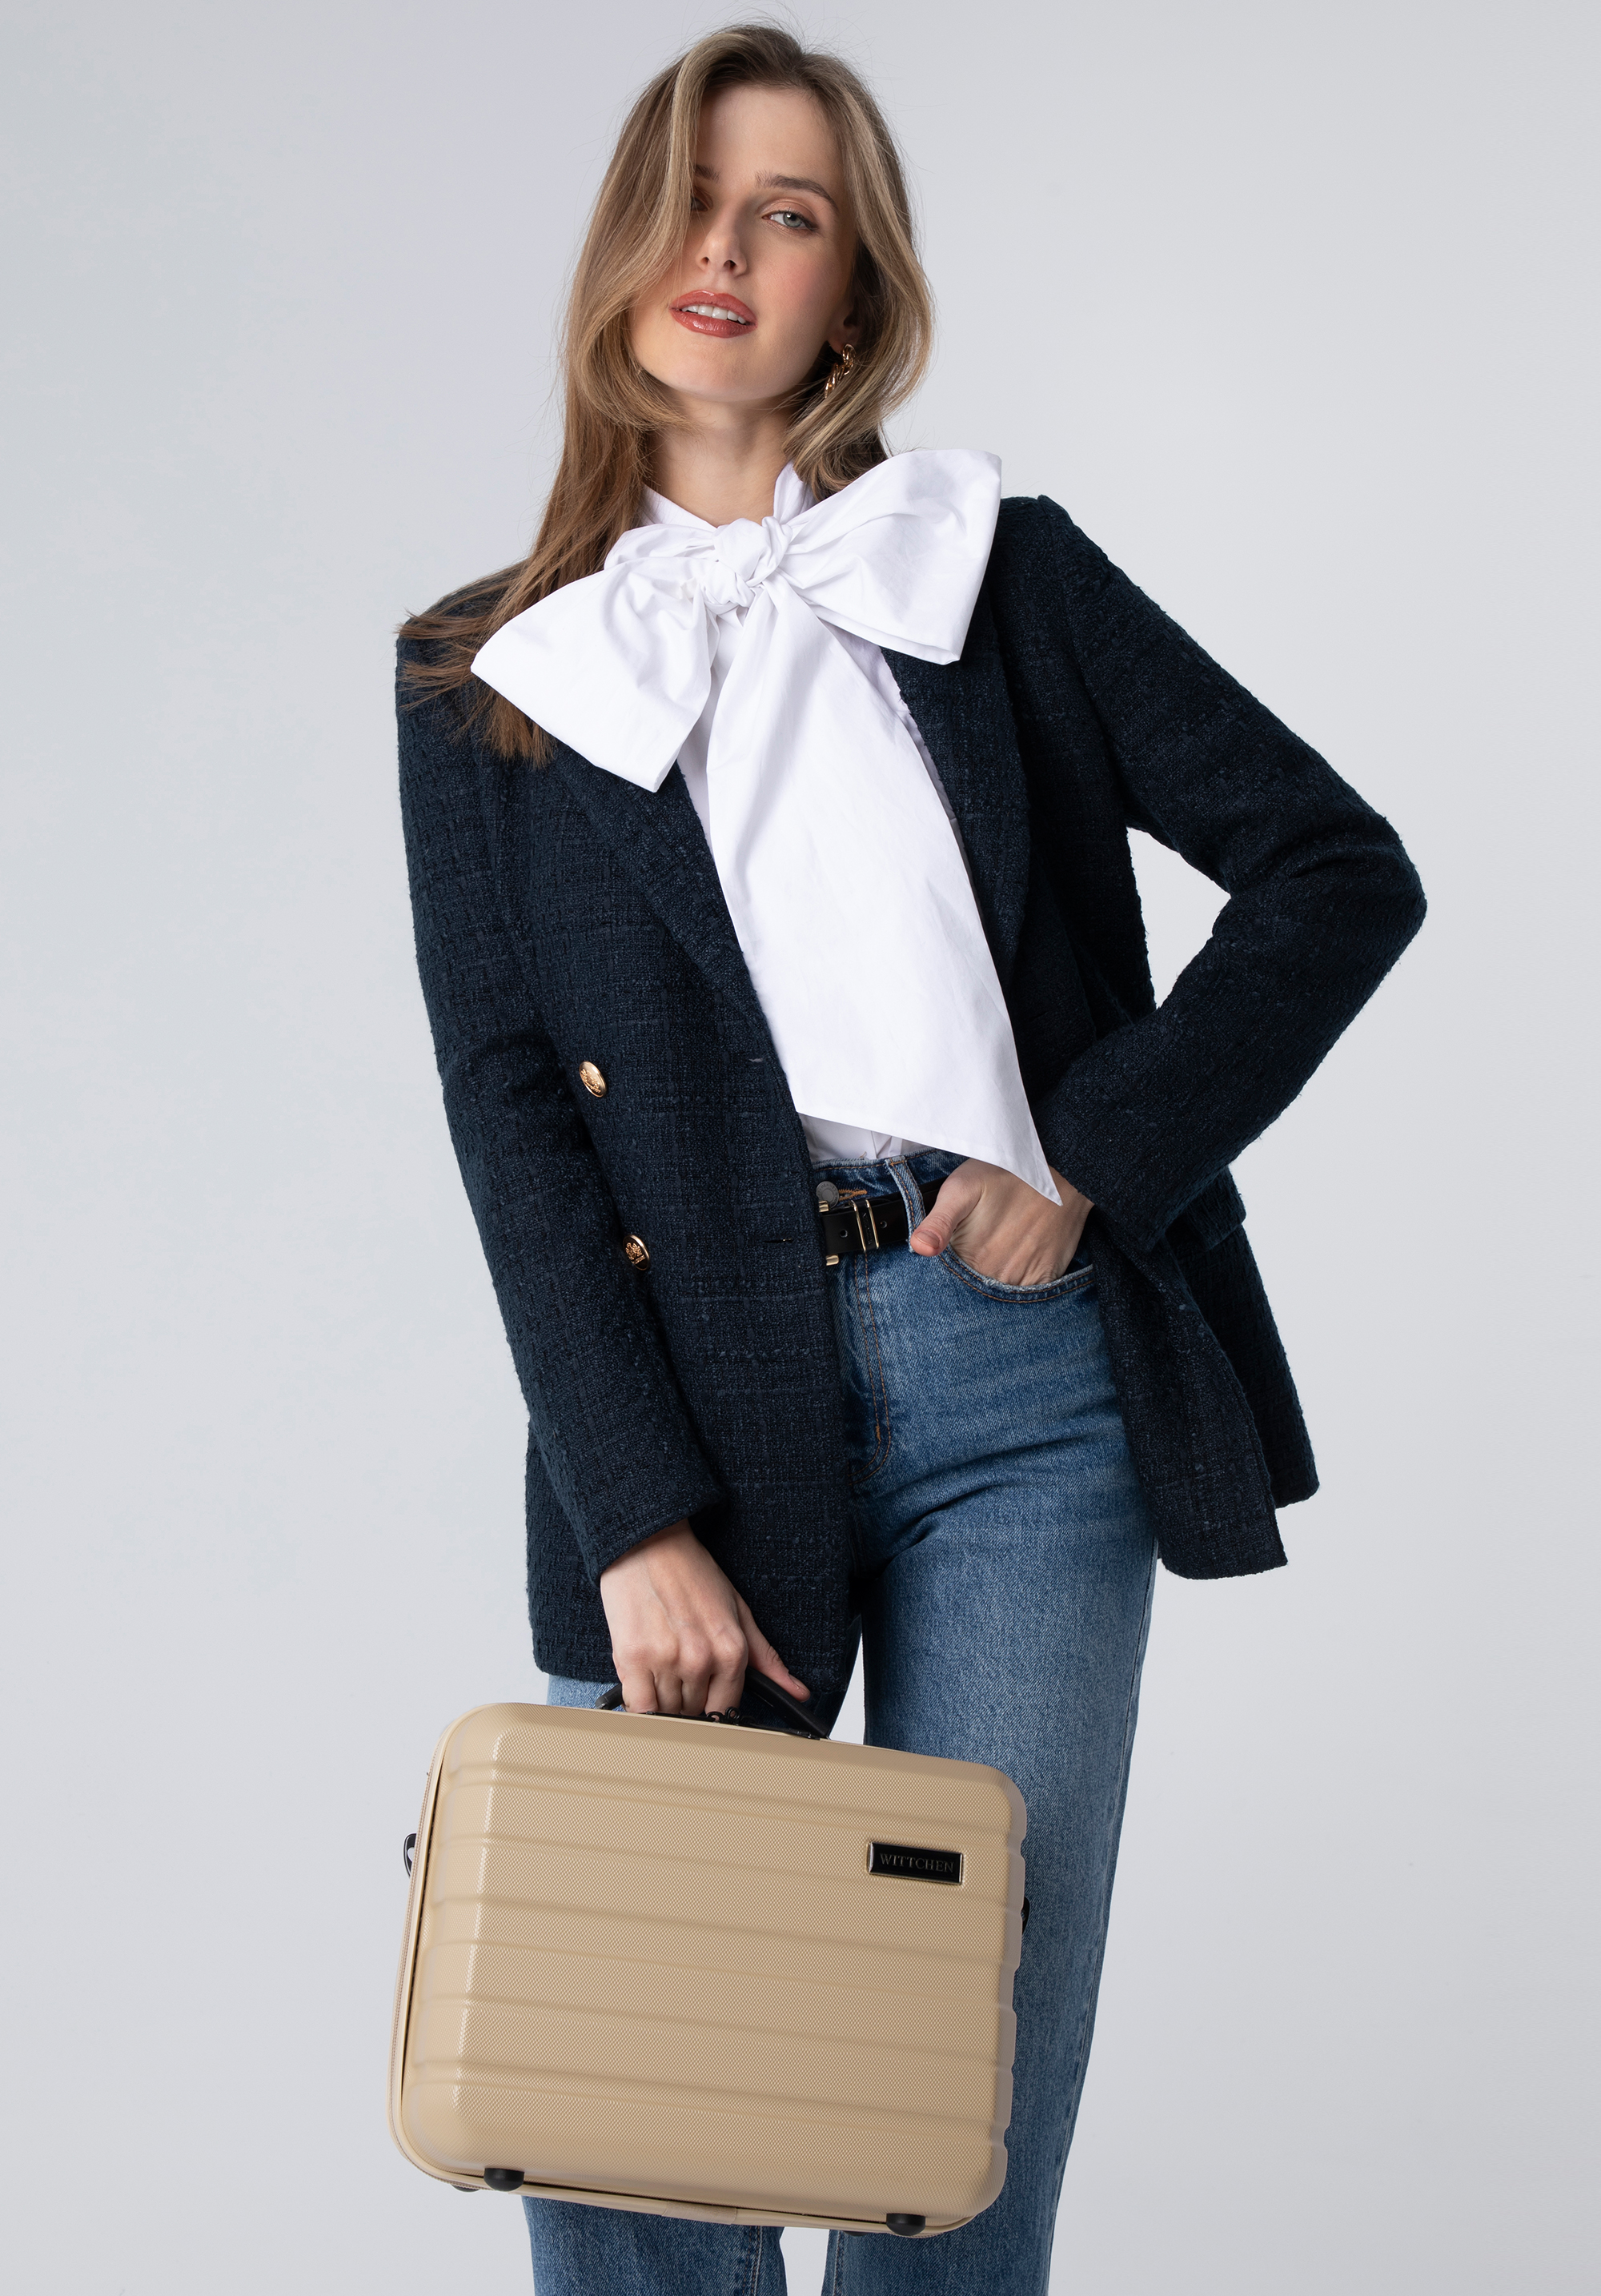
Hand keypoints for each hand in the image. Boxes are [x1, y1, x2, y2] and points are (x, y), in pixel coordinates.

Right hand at [598, 1520, 809, 1716]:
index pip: (724, 1711)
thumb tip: (799, 1693)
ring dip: (661, 1698)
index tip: (701, 1696)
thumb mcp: (739, 1611)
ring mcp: (666, 1659)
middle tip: (676, 1666)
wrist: (650, 1543)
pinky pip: (639, 1707)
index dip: (710, 1707)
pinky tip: (641, 1681)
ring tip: (659, 1663)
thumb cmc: (692, 1573)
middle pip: (692, 1712)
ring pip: (665, 1711)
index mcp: (732, 1651)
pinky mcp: (632, 1658)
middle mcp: (701, 1659)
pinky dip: (640, 1703)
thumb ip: (766, 1658)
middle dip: (685, 1698)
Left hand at [908, 1160, 1092, 1286]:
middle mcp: (999, 1276)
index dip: (949, 1269)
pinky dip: (1022, 1280)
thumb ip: (938, 1222)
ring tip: (1002, 1244)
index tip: (957, 1249)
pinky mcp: (1048, 1277)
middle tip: (984, 1239)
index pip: (950, 1281)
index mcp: (972, 1259)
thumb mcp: (961, 1190)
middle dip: (972, 1273)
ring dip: (997, 1277)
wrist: (1059, 1170)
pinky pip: (1029, 1292)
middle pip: (976, 1287)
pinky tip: (1020, 1254)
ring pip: (1002, 1291)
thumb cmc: (1004, 1176)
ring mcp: (1025, 1279)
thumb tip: (919, 1248)